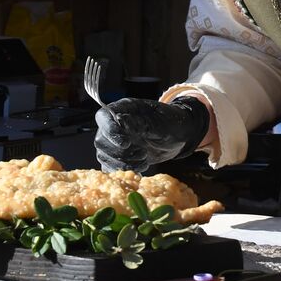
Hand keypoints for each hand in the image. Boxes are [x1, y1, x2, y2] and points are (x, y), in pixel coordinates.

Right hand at [94, 97, 209, 173]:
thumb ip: (140, 122)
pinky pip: (109, 166)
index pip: (103, 117)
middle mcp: (116, 125)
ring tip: (144, 160)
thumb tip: (120, 121)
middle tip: (142, 153)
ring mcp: (115, 141)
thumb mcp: (160, 122)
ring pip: (104, 155)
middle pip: (101, 140)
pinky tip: (140, 168)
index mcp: (124, 109)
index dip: (109, 131)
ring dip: (124, 163)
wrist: (179, 137)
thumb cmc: (171, 124)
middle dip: (121, 152)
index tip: (126, 144)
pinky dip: (123, 171)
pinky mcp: (119, 156)